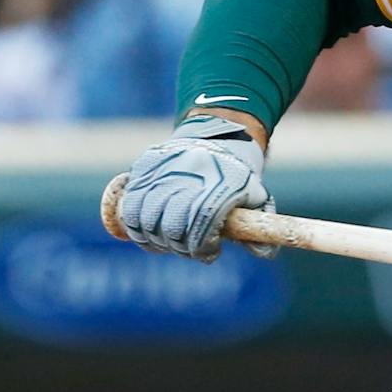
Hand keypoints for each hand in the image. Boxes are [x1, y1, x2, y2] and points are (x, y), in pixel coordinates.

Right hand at [115, 115, 275, 261]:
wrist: (214, 137)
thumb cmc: (236, 178)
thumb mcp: (256, 199)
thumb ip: (261, 231)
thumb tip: (263, 254)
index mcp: (218, 185)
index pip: (201, 227)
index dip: (202, 248)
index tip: (210, 252)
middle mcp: (188, 177)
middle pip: (171, 228)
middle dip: (180, 246)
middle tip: (188, 247)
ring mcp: (162, 171)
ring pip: (145, 221)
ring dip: (154, 240)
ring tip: (167, 241)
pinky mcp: (143, 169)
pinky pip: (129, 207)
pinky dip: (134, 226)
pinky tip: (148, 230)